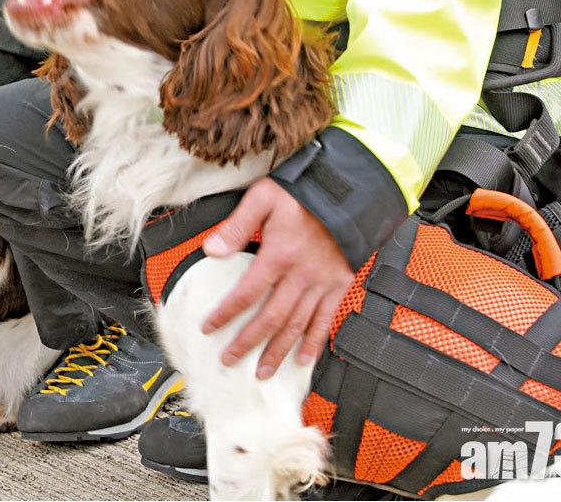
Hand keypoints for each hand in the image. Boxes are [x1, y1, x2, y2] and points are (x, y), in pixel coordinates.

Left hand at [200, 177, 353, 379]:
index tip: (209, 328)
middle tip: (229, 360)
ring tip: (262, 371)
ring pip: (297, 325)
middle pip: (270, 318)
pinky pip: (325, 319)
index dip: (225, 313)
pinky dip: (314, 342)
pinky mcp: (340, 284)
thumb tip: (212, 250)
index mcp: (279, 254)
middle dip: (247, 343)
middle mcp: (301, 274)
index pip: (246, 293)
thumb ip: (237, 225)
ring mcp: (323, 282)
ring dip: (278, 351)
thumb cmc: (305, 192)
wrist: (352, 189)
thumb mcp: (264, 198)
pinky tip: (303, 359)